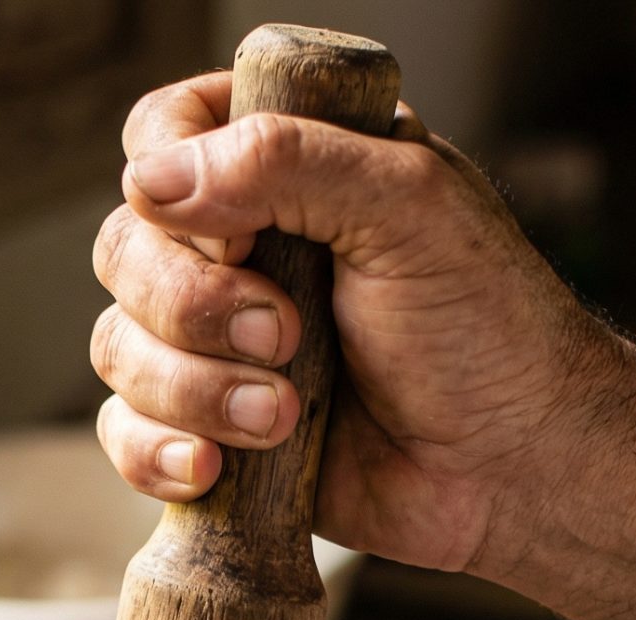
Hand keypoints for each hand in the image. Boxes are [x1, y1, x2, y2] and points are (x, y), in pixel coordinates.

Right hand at [89, 72, 604, 575]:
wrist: (518, 468)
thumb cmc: (490, 329)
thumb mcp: (409, 208)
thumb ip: (287, 162)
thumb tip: (152, 180)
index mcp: (292, 164)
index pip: (166, 134)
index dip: (175, 187)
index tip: (242, 237)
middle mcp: (244, 245)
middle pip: (124, 246)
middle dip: (190, 305)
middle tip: (285, 335)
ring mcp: (219, 342)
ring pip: (117, 345)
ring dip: (193, 388)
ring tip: (284, 417)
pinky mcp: (211, 428)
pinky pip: (123, 432)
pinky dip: (156, 451)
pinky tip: (216, 469)